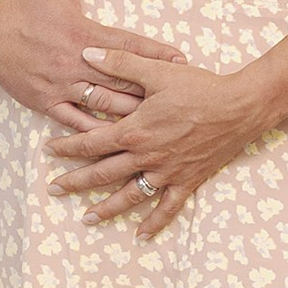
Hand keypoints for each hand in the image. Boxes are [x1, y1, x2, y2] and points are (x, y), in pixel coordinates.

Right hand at [0, 0, 185, 122]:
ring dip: (131, 113)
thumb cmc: (24, 3)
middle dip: (152, 90)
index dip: (157, 54)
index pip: (129, 46)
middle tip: (177, 97)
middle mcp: (75, 63)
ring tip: (157, 120)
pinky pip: (75, 122)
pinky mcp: (46, 102)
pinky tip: (116, 140)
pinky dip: (96, 132)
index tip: (181, 61)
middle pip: (123, 81)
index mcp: (82, 33)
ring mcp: (61, 87)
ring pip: (104, 105)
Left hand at [45, 46, 269, 232]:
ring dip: (106, 209)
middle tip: (54, 190)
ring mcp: (166, 172)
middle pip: (102, 173)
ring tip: (87, 220)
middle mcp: (146, 156)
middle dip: (75, 182)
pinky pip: (168, 207)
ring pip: (129, 196)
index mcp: (134, 130)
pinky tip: (142, 235)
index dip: (66, 147)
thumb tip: (87, 53)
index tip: (48, 150)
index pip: (89, 142)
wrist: (240, 106)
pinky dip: (155, 222)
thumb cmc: (199, 86)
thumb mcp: (156, 71)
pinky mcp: (188, 180)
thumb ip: (120, 62)